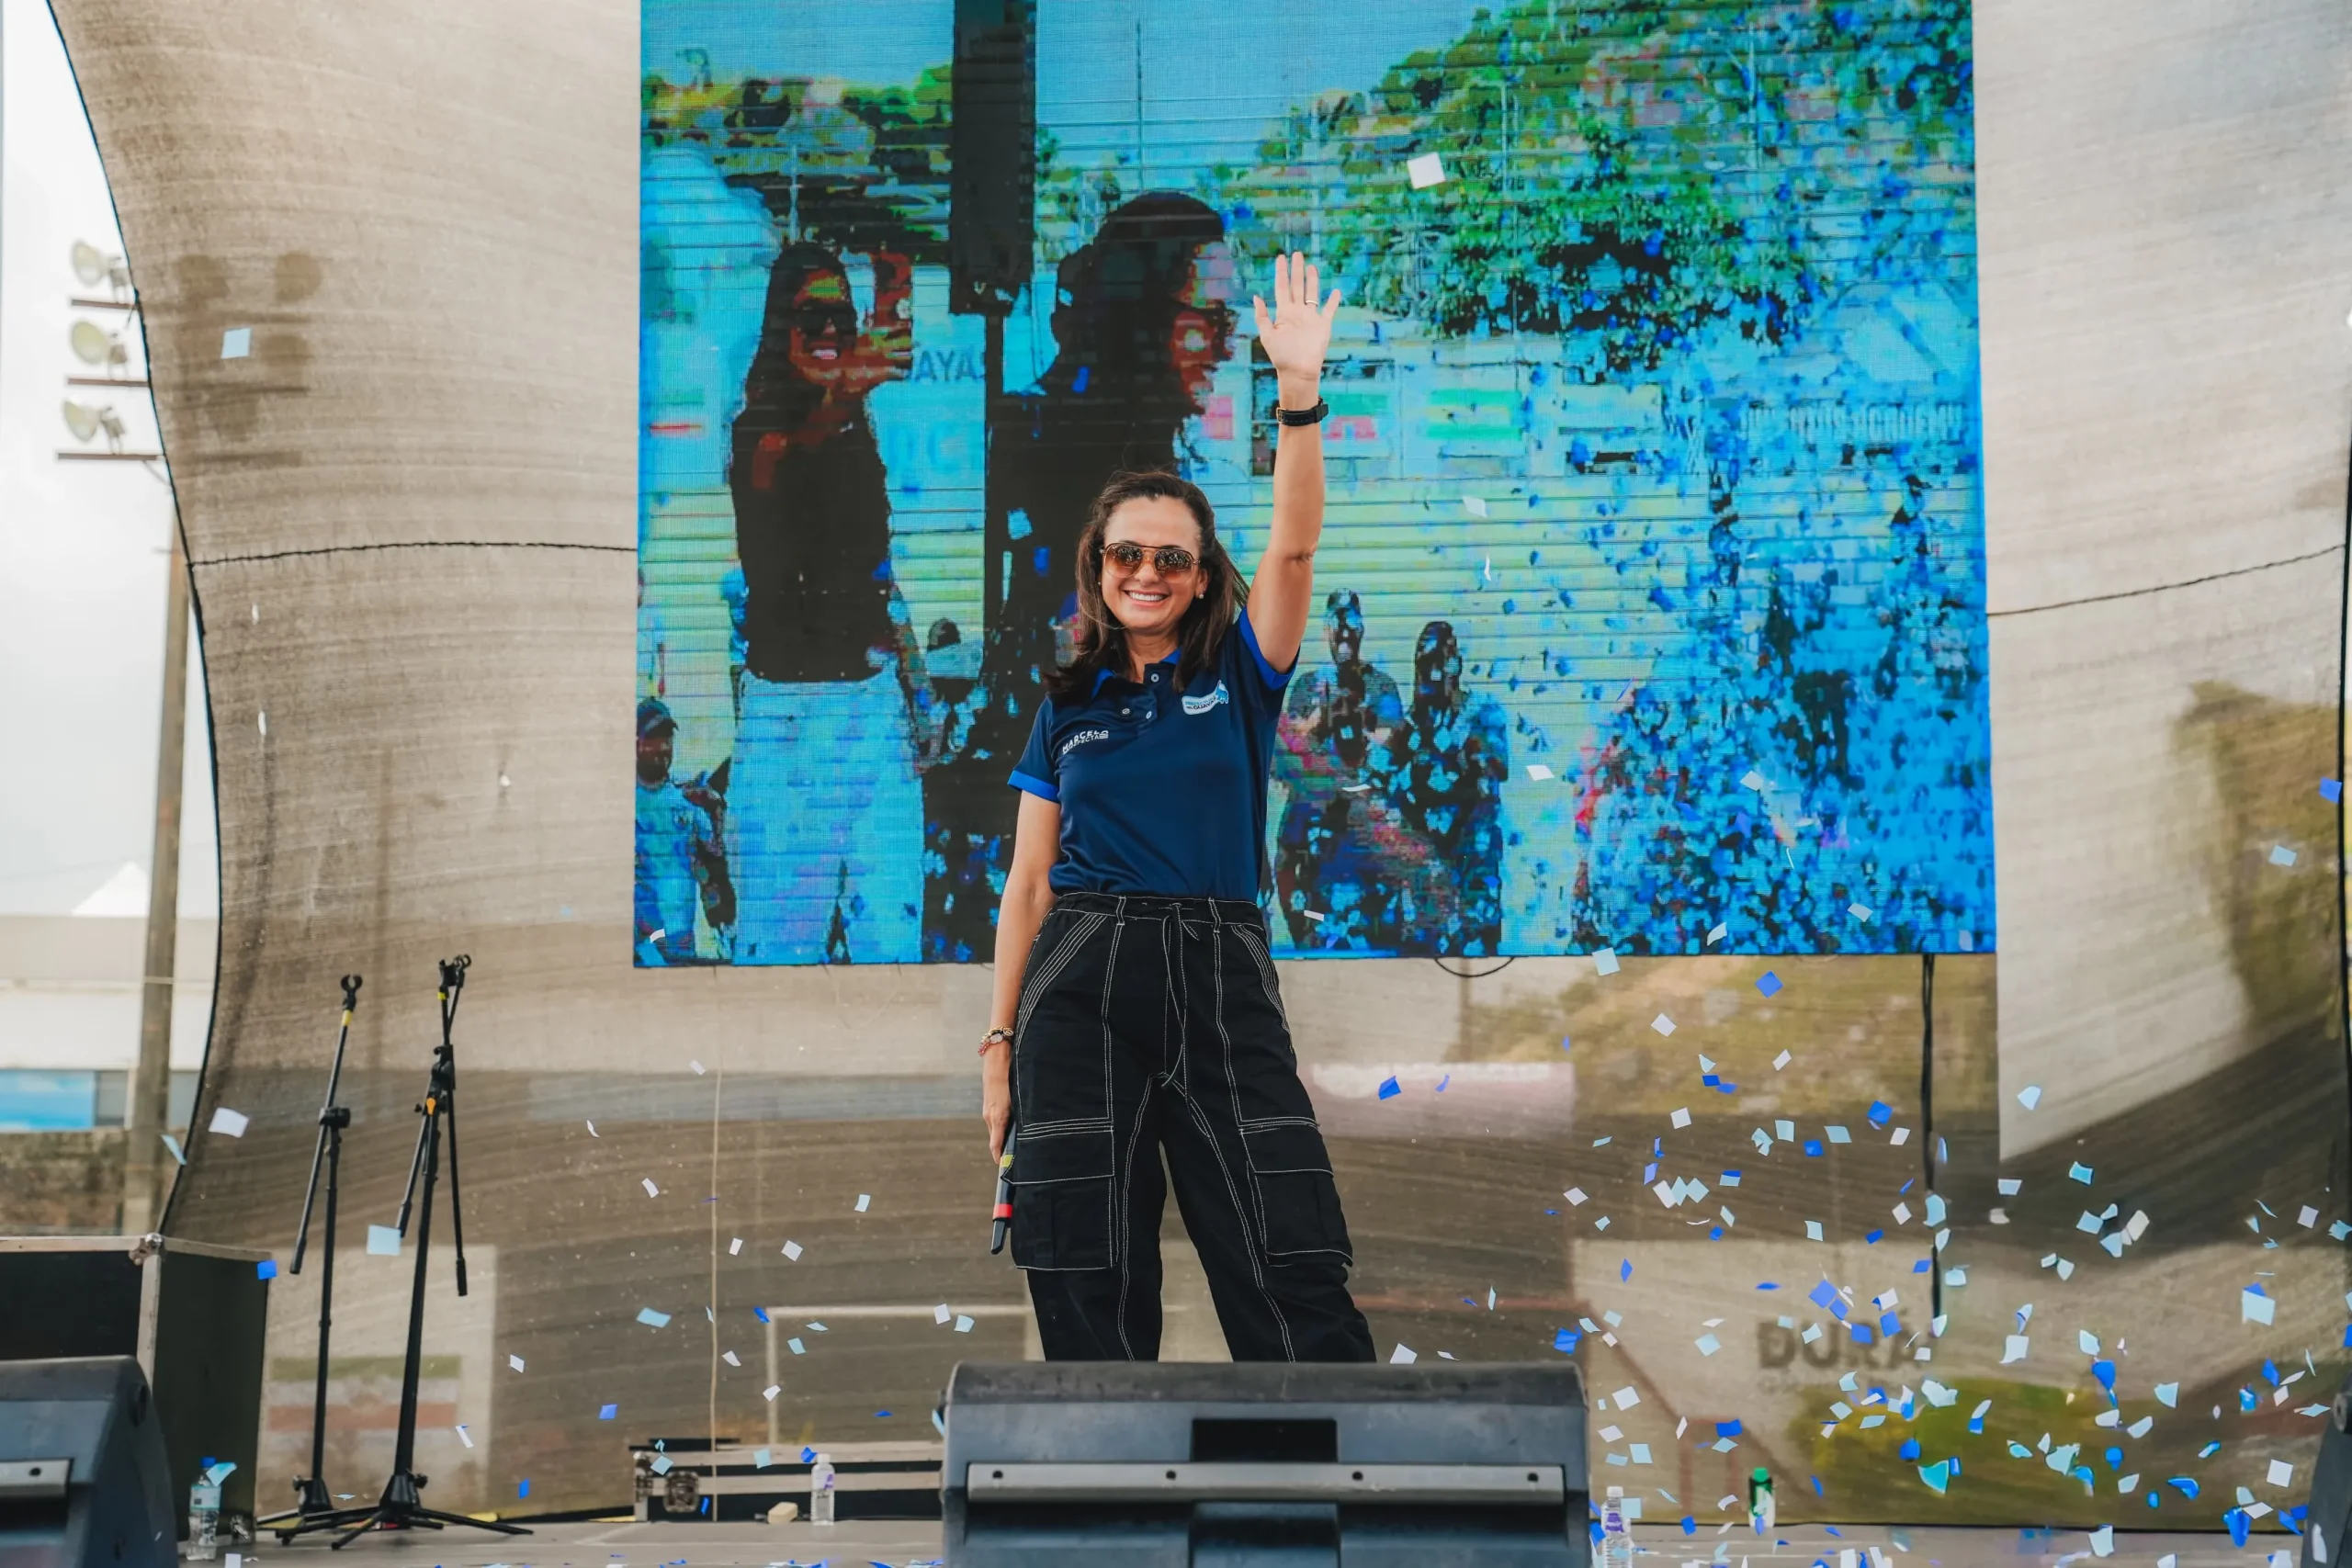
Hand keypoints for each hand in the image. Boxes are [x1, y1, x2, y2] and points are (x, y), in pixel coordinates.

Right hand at [982, 1059, 1011, 1161]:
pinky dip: (1001, 1130)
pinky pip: (996, 1123)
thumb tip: (1018, 1135)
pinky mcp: (990, 1106)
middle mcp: (990, 1117)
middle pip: (996, 1141)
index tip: (1003, 1168)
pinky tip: (1010, 1130)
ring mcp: (988, 1112)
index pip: (995, 1145)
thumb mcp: (1014, 1101)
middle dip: (1003, 1151)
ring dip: (1003, 1140)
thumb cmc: (1007, 1080)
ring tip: (1013, 1150)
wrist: (997, 1062)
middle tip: (1013, 1163)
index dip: (999, 1157)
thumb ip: (1013, 1119)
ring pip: (997, 1131)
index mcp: (996, 1118)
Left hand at [1252, 252, 1340, 383]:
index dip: (1281, 272)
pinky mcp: (1323, 325)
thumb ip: (1262, 316)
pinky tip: (1336, 292)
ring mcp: (1311, 317)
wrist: (1298, 371)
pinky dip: (1333, 301)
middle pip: (1297, 286)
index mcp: (1284, 313)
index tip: (1281, 258)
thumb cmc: (1281, 356)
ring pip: (1312, 293)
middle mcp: (1297, 312)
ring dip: (1312, 280)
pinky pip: (1329, 310)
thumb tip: (1256, 296)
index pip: (1282, 287)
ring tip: (1310, 266)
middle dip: (1296, 270)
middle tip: (1296, 253)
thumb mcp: (1267, 335)